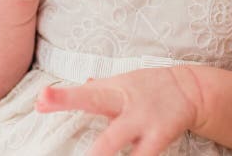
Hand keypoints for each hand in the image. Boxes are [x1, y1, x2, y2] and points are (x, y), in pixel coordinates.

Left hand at [35, 67, 202, 155]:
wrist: (190, 89)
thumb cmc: (147, 89)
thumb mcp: (120, 83)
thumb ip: (90, 91)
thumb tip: (53, 95)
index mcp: (112, 88)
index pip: (82, 91)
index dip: (61, 96)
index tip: (41, 98)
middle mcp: (123, 102)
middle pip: (92, 99)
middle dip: (68, 99)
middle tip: (43, 101)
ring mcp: (140, 121)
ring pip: (113, 138)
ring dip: (98, 151)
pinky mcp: (157, 138)